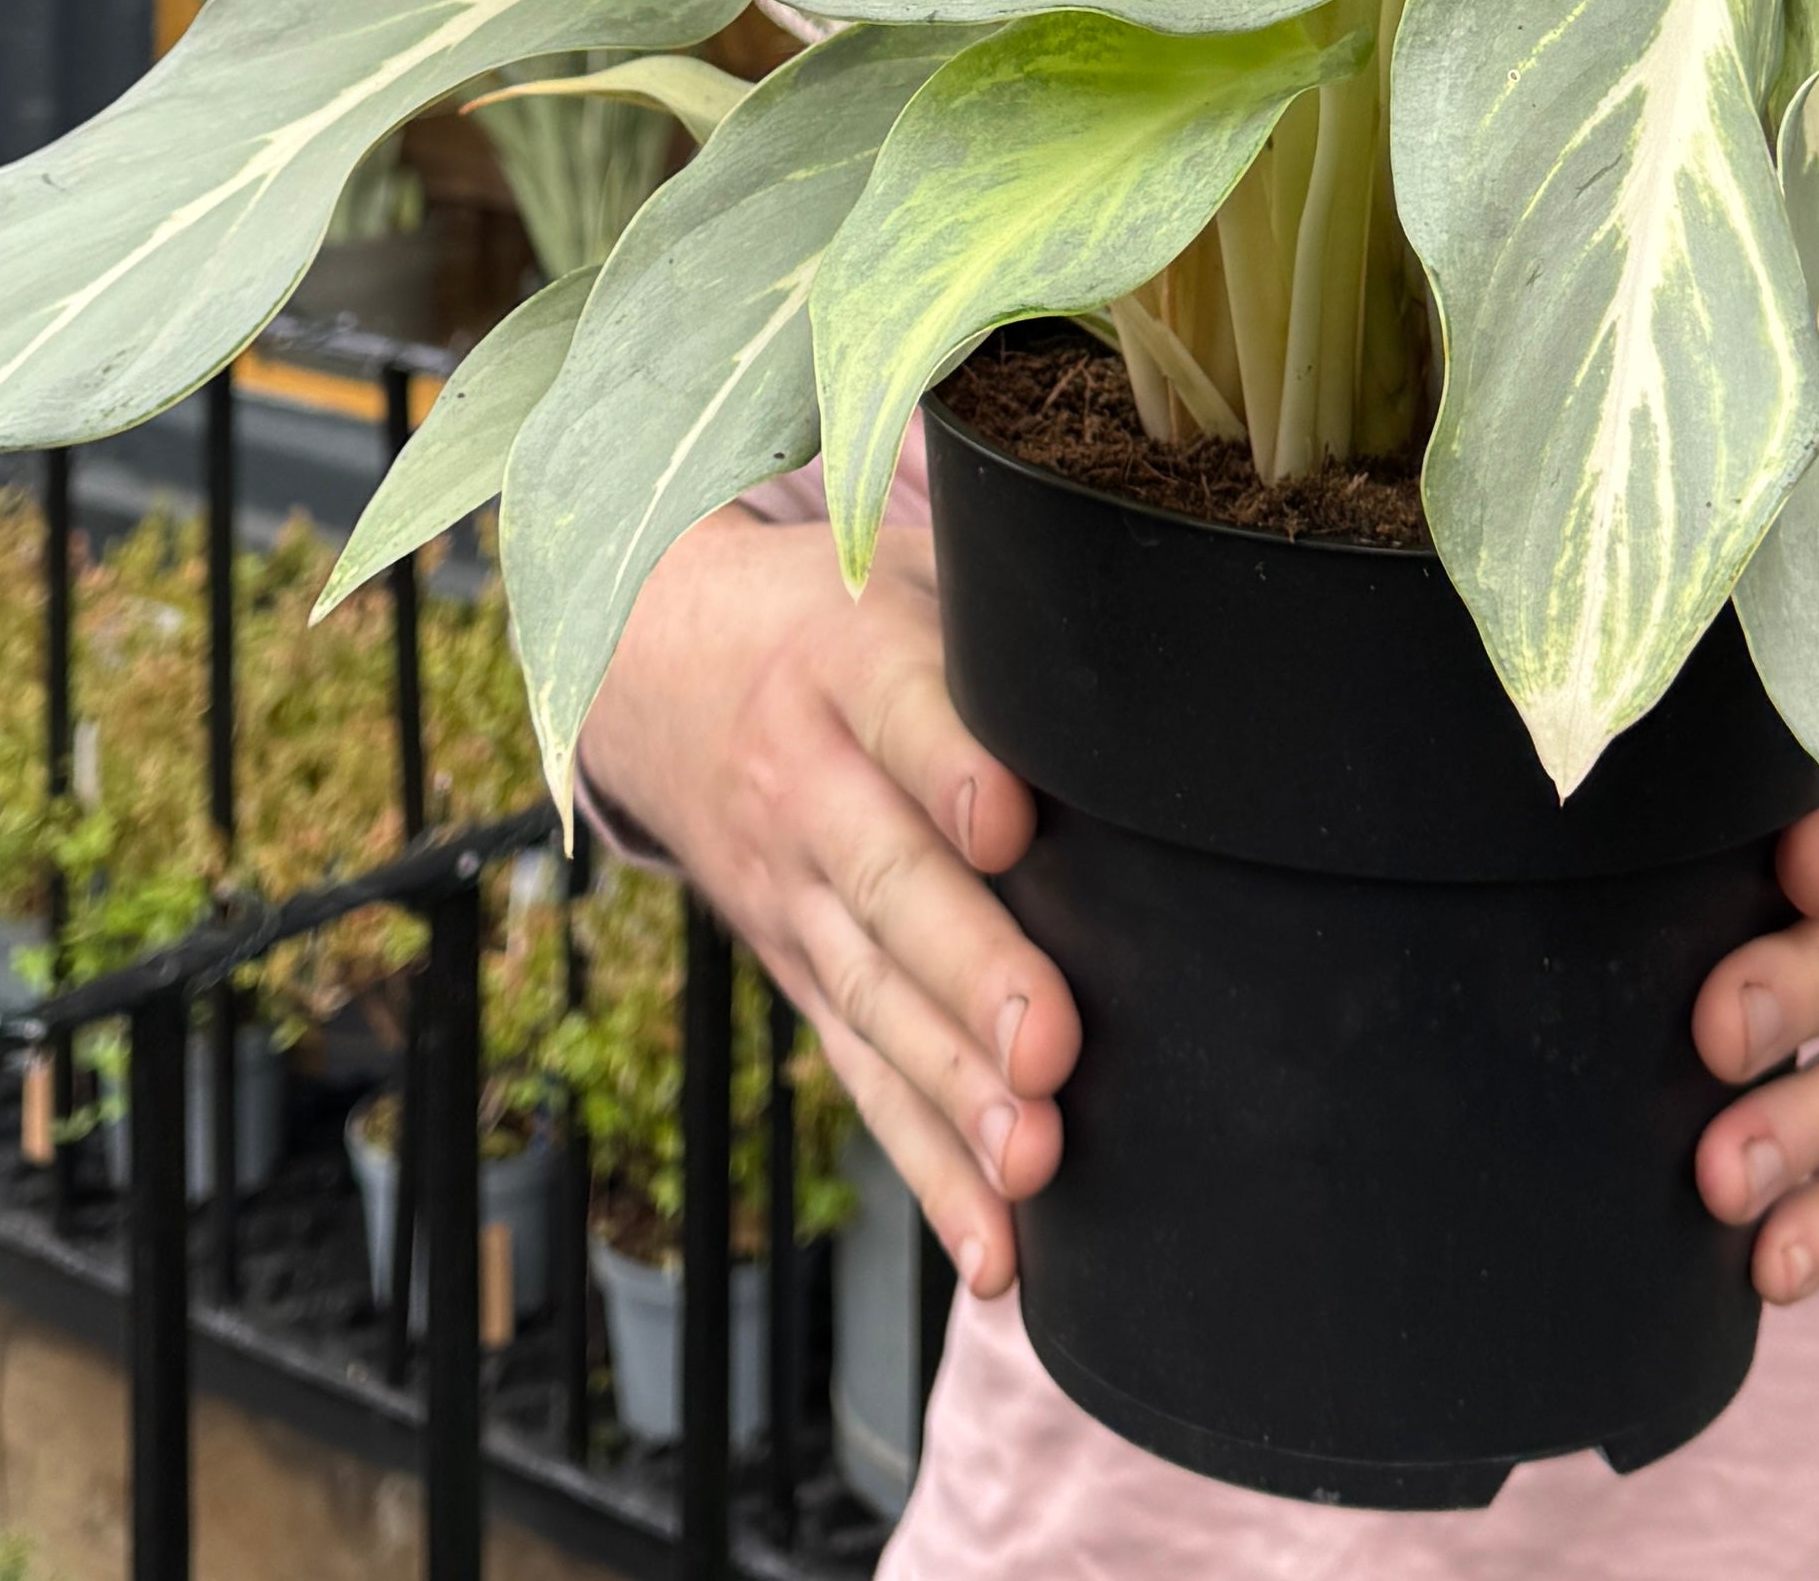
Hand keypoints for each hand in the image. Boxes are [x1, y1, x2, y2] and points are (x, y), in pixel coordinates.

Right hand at [578, 507, 1075, 1298]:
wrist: (657, 664)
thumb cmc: (841, 612)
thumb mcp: (911, 568)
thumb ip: (1013, 604)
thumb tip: (1161, 621)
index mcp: (846, 662)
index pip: (901, 712)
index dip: (954, 767)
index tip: (1008, 822)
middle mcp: (808, 789)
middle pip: (889, 885)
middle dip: (972, 974)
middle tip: (1052, 1044)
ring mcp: (796, 899)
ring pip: (876, 1004)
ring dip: (955, 1096)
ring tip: (1036, 1162)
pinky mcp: (804, 980)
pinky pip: (865, 1082)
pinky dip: (929, 1172)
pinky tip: (997, 1250)